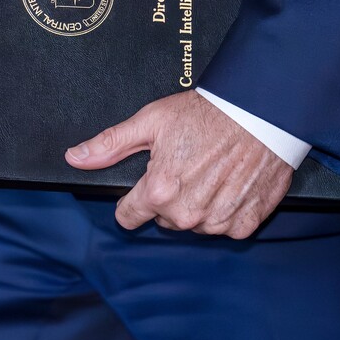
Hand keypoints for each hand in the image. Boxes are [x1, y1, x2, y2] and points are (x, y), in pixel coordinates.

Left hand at [65, 90, 292, 238]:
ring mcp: (218, 221)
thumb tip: (77, 157)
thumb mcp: (152, 120)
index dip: (133, 199)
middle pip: (164, 219)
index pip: (128, 215)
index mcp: (160, 191)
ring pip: (194, 225)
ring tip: (211, 172)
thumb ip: (111, 144)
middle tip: (187, 166)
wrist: (262, 112)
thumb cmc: (208, 113)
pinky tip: (231, 184)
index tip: (148, 183)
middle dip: (170, 197)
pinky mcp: (245, 222)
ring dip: (199, 205)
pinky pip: (226, 227)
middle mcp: (187, 213)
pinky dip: (227, 210)